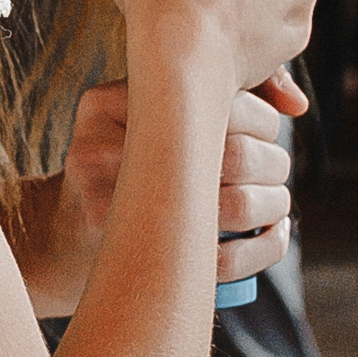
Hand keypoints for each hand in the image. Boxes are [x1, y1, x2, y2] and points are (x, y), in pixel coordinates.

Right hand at [56, 74, 302, 291]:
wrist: (62, 241)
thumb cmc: (123, 175)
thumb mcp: (143, 122)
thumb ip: (212, 98)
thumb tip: (296, 104)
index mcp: (106, 103)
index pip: (212, 99)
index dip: (261, 120)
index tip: (268, 138)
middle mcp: (99, 144)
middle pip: (226, 152)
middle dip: (272, 165)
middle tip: (278, 178)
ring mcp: (107, 200)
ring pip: (231, 206)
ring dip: (273, 206)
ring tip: (277, 209)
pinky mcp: (127, 254)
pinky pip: (219, 258)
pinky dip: (263, 249)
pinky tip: (274, 234)